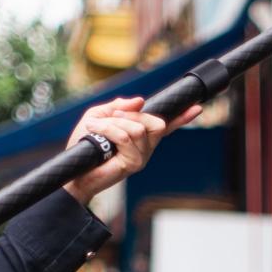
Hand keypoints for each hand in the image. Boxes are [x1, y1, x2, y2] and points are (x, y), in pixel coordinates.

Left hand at [61, 96, 202, 204]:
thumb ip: (117, 107)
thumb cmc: (85, 146)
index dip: (182, 117)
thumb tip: (139, 100)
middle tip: (111, 118)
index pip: (166, 126)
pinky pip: (125, 137)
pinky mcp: (133, 164)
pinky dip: (108, 129)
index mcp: (141, 137)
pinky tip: (94, 131)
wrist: (74, 170)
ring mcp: (141, 158)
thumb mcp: (99, 117)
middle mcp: (146, 148)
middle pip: (156, 122)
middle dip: (132, 114)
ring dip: (113, 123)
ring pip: (138, 128)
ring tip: (95, 128)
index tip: (197, 106)